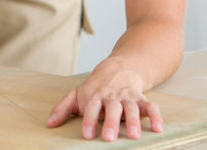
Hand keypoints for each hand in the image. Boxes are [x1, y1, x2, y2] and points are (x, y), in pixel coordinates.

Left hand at [46, 60, 162, 141]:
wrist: (118, 68)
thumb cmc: (95, 87)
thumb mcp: (77, 94)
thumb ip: (63, 108)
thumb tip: (49, 124)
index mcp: (95, 96)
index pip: (91, 107)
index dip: (89, 120)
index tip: (87, 135)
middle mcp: (112, 96)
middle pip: (112, 108)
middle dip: (110, 123)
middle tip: (108, 138)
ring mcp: (128, 97)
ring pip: (131, 108)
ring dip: (133, 121)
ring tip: (134, 136)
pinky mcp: (141, 99)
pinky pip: (150, 107)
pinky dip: (156, 116)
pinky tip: (158, 128)